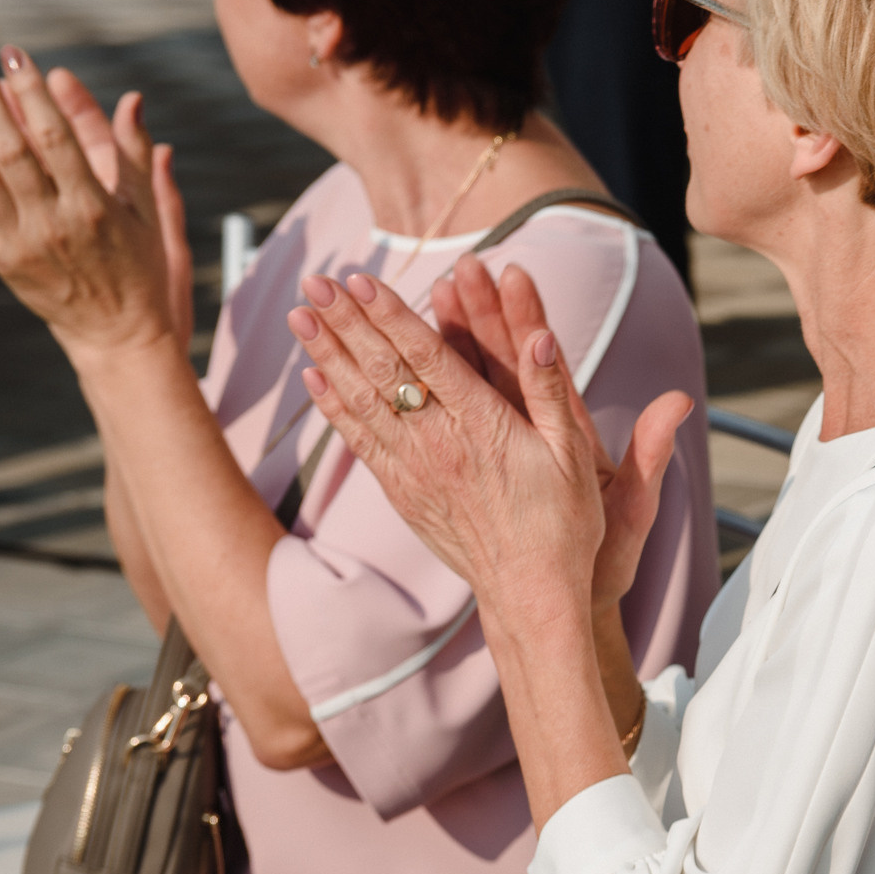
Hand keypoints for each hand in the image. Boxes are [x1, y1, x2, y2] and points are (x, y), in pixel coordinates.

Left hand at [38, 70, 194, 359]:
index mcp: (93, 206)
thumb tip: (133, 101)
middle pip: (10, 149)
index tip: (18, 55)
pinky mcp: (0, 258)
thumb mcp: (148, 213)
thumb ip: (134, 153)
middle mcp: (54, 222)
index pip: (55, 137)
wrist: (118, 335)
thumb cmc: (139, 268)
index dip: (34, 92)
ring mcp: (22, 241)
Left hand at [285, 264, 689, 640]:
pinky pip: (361, 443)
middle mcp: (440, 444)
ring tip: (300, 315)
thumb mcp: (574, 454)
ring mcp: (416, 471)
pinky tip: (314, 378)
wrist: (532, 594)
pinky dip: (334, 407)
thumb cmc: (562, 524)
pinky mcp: (404, 494)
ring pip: (362, 402)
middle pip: (383, 372)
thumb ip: (551, 389)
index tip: (360, 280)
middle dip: (346, 322)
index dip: (391, 315)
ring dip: (328, 355)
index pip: (427, 358)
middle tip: (315, 281)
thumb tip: (538, 333)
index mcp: (483, 426)